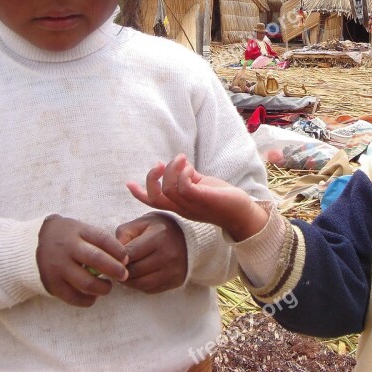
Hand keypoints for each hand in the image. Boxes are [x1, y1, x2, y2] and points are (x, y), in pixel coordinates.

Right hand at [36, 215, 128, 306]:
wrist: (28, 248)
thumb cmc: (62, 237)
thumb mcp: (77, 229)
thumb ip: (96, 239)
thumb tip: (121, 256)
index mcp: (76, 231)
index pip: (102, 239)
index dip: (118, 250)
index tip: (126, 258)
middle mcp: (67, 249)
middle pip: (96, 260)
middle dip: (115, 269)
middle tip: (124, 275)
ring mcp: (58, 267)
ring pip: (86, 283)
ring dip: (103, 288)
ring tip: (108, 287)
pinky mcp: (52, 284)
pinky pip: (73, 297)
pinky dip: (87, 300)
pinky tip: (93, 297)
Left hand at [115, 214, 186, 293]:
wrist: (190, 238)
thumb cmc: (161, 229)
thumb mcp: (143, 223)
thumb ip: (125, 233)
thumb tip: (113, 253)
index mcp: (158, 237)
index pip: (129, 253)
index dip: (116, 257)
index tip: (112, 257)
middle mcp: (167, 255)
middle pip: (133, 271)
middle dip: (120, 270)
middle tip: (115, 266)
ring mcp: (172, 271)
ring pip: (140, 283)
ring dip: (127, 280)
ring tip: (124, 272)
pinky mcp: (175, 282)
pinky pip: (149, 289)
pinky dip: (139, 285)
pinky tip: (138, 276)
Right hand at [127, 154, 268, 241]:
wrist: (243, 212)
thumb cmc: (222, 199)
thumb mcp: (200, 186)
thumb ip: (187, 177)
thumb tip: (175, 163)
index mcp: (179, 206)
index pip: (154, 203)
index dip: (139, 194)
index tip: (128, 183)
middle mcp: (182, 208)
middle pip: (156, 196)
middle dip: (152, 178)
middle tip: (160, 163)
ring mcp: (191, 205)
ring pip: (169, 189)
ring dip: (172, 169)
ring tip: (183, 159)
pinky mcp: (202, 199)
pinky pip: (184, 187)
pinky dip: (183, 174)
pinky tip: (190, 168)